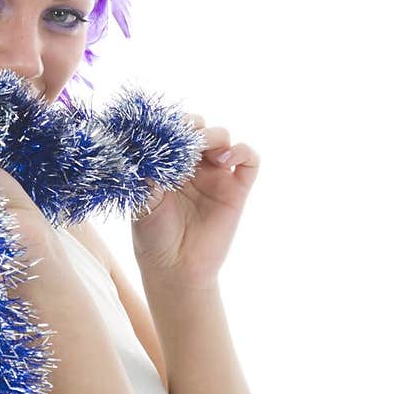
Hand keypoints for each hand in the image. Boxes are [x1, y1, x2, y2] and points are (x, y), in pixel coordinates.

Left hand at [131, 114, 260, 286]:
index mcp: (168, 163)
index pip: (174, 131)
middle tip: (186, 139)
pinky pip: (250, 159)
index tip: (164, 131)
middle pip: (200, 128)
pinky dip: (242, 151)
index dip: (172, 125)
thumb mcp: (143, 200)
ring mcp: (216, 175)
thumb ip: (146, 173)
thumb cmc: (153, 236)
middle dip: (193, 127)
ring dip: (214, 136)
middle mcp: (193, 166)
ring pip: (224, 138)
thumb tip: (148, 147)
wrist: (175, 268)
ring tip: (204, 152)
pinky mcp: (237, 189)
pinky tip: (225, 160)